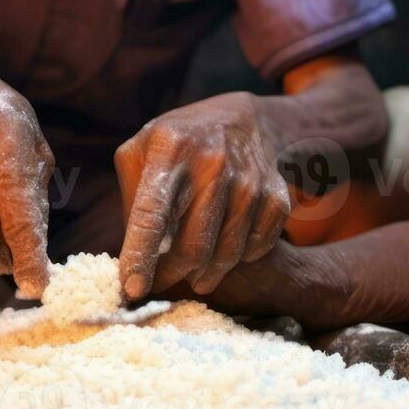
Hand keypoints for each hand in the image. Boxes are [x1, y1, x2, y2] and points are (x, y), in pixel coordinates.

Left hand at [115, 92, 290, 299]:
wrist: (242, 118)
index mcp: (171, 149)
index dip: (140, 255)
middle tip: (160, 283)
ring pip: (227, 254)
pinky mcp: (276, 195)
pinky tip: (226, 248)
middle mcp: (213, 163)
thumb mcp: (141, 151)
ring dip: (206, 274)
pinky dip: (239, 259)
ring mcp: (250, 180)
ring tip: (194, 273)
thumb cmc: (178, 143)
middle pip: (193, 246)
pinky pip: (256, 248)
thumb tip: (132, 259)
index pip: (151, 213)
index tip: (132, 289)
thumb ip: (132, 201)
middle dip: (172, 276)